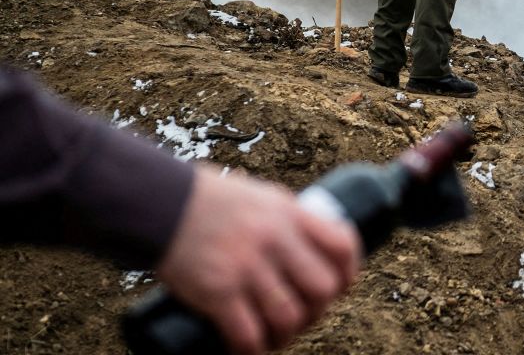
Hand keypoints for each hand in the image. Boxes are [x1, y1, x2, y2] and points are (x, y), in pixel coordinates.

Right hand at [156, 167, 360, 354]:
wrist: (161, 204)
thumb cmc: (212, 200)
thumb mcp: (262, 196)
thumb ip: (288, 219)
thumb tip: (310, 245)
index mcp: (290, 214)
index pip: (342, 245)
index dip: (350, 271)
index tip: (341, 285)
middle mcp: (275, 240)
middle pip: (322, 289)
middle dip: (319, 309)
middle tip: (305, 315)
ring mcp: (247, 268)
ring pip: (289, 317)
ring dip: (287, 335)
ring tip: (277, 336)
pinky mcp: (218, 292)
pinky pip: (248, 334)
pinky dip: (253, 348)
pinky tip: (250, 348)